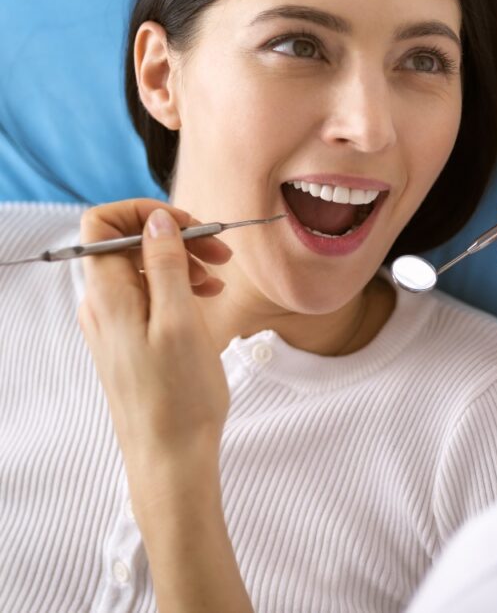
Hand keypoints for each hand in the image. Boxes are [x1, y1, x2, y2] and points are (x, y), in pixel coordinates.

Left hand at [78, 200, 252, 612]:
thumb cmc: (179, 395)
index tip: (188, 224)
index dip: (144, 213)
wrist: (170, 457)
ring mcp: (114, 325)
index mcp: (107, 295)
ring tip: (219, 279)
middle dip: (174, 237)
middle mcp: (102, 306)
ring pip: (142, 271)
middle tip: (220, 251)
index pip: (103, 224)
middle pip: (127, 245)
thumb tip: (157, 222)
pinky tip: (206, 301)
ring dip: (181, 263)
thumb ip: (167, 265)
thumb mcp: (180, 320)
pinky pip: (149, 299)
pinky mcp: (130, 342)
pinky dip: (178, 289)